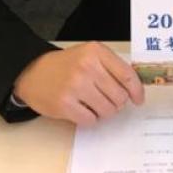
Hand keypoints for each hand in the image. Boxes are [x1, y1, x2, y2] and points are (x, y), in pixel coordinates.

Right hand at [13, 42, 143, 125]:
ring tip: (92, 103)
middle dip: (116, 102)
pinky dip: (89, 119)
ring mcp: (75, 85)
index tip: (138, 99)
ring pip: (107, 110)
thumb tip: (134, 89)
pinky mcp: (65, 104)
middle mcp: (87, 66)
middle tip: (106, 99)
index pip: (127, 75)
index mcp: (96, 52)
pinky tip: (81, 109)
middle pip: (119, 96)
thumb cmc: (67, 65)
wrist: (34, 72)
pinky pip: (90, 120)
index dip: (136, 90)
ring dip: (103, 111)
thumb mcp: (90, 55)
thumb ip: (112, 67)